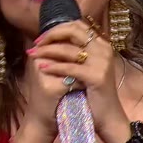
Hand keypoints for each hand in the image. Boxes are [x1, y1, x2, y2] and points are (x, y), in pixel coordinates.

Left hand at [28, 20, 129, 139]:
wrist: (108, 117)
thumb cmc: (94, 93)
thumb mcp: (86, 68)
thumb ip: (76, 53)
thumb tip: (53, 39)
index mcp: (102, 45)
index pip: (77, 25)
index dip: (57, 29)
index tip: (41, 38)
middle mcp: (104, 49)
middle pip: (73, 31)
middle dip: (51, 35)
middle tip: (37, 44)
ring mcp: (102, 62)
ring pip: (69, 50)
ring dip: (47, 51)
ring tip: (34, 55)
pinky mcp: (97, 76)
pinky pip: (70, 68)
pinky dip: (54, 67)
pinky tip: (42, 68)